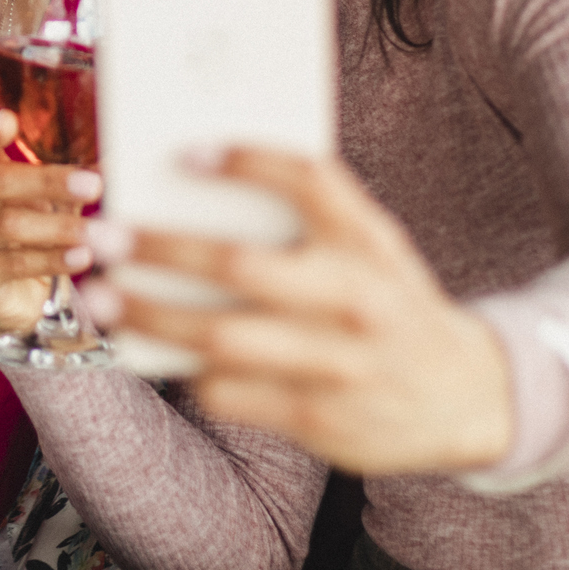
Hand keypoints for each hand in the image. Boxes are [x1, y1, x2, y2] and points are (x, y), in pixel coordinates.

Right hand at [0, 109, 102, 335]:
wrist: (11, 296)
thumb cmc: (27, 235)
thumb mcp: (48, 200)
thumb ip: (71, 178)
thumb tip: (116, 160)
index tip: (8, 120)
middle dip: (49, 182)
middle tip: (93, 185)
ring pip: (7, 224)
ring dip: (59, 228)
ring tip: (97, 231)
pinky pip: (12, 264)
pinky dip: (52, 259)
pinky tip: (82, 257)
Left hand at [86, 149, 512, 477]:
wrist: (469, 395)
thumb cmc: (391, 302)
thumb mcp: (374, 246)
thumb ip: (310, 215)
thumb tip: (199, 183)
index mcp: (368, 240)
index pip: (311, 180)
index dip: (249, 160)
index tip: (186, 151)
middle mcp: (355, 298)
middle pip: (241, 266)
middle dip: (162, 251)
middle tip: (104, 237)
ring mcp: (336, 364)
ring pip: (221, 338)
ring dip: (150, 317)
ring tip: (99, 300)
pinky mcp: (318, 418)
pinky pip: (231, 392)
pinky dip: (189, 371)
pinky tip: (158, 355)